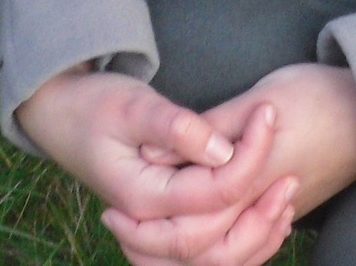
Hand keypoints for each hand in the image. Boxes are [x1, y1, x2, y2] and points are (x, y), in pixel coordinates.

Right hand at [16, 67, 283, 236]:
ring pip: (213, 261)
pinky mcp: (164, 228)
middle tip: (292, 175)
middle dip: (259, 213)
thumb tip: (223, 149)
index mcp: (140, 197)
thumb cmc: (96, 104)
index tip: (271, 117)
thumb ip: (177, 128)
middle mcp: (146, 226)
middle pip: (213, 245)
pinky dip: (244, 245)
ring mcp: (154, 233)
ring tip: (289, 199)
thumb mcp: (133, 104)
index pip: (210, 193)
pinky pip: (208, 255)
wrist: (63, 115)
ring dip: (256, 237)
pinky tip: (272, 218)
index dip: (249, 158)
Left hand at [104, 64, 355, 264]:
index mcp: (248, 185)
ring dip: (177, 250)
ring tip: (140, 231)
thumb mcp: (260, 99)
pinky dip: (211, 247)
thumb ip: (207, 129)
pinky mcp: (280, 210)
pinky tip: (188, 230)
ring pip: (218, 256)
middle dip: (152, 244)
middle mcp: (259, 209)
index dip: (146, 223)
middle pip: (198, 252)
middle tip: (117, 221)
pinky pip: (239, 246)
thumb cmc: (318, 96)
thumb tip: (155, 154)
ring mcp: (272, 214)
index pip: (187, 225)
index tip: (115, 204)